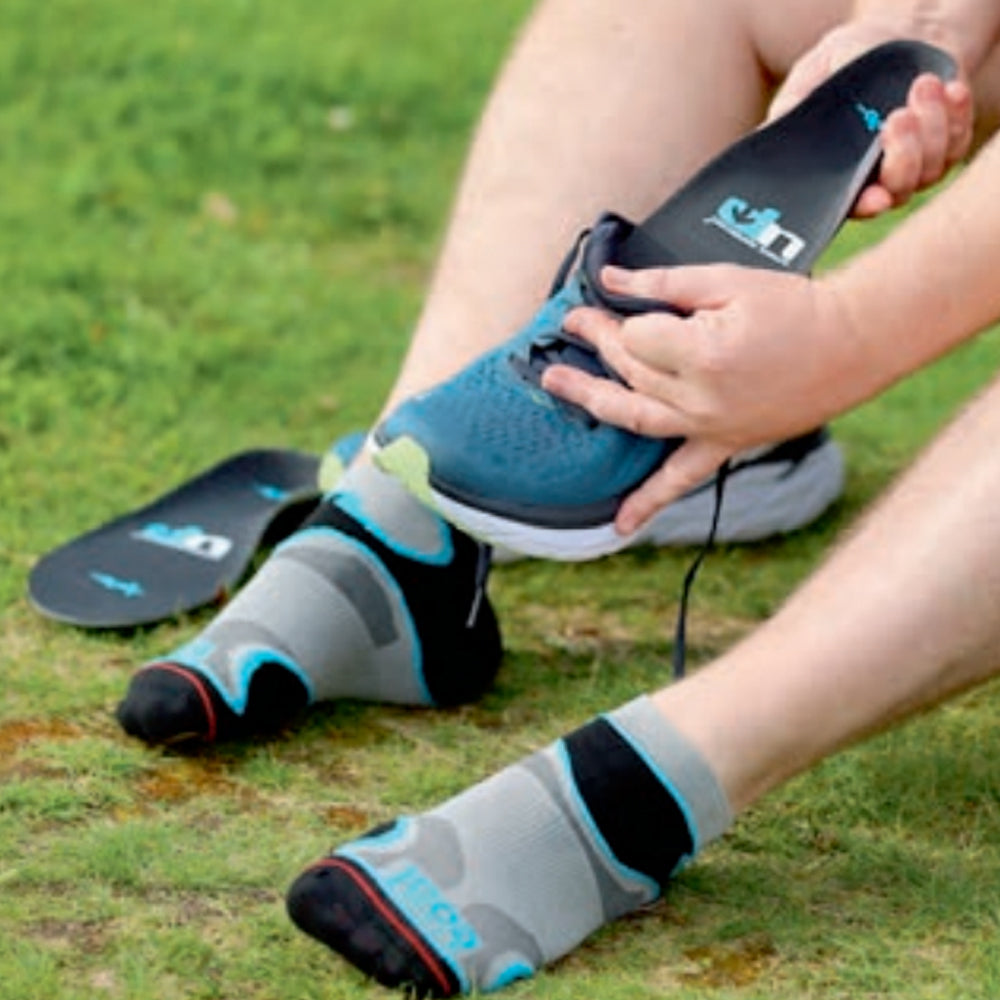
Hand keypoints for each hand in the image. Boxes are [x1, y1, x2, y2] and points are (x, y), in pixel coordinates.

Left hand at [542, 264, 872, 533]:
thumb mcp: (728, 281)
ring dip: (590, 400)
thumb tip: (612, 280)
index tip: (608, 298)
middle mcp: (699, 399)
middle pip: (629, 370)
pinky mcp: (723, 445)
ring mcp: (709, 428)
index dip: (620, 314)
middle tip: (577, 322)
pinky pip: (679, 480)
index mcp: (701, 353)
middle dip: (600, 340)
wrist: (851, 345)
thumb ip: (664, 283)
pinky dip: (648, 503)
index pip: (635, 335)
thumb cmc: (796, 307)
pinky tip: (618, 525)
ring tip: (554, 383)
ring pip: (634, 418)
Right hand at [770, 23, 972, 216]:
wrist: (892, 38)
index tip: (874, 197)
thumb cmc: (843, 62)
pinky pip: (958, 142)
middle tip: (896, 117)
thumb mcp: (807, 80)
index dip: (863, 206)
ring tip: (920, 86)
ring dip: (929, 128)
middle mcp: (877, 179)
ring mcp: (916, 166)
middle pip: (897, 190)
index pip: (849, 205)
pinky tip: (946, 90)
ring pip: (931, 166)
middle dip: (901, 156)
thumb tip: (770, 134)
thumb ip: (791, 109)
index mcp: (837, 176)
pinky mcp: (948, 145)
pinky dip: (955, 115)